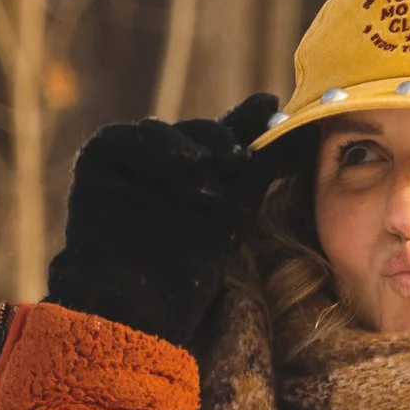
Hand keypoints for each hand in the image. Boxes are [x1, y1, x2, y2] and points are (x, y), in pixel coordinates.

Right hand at [44, 95, 279, 352]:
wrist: (139, 305)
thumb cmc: (191, 265)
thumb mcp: (239, 206)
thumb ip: (269, 164)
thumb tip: (311, 132)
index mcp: (195, 168)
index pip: (223, 135)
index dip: (247, 121)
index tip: (271, 105)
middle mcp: (162, 160)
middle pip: (193, 131)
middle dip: (219, 138)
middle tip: (239, 155)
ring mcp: (128, 158)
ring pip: (163, 133)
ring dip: (191, 146)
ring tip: (211, 170)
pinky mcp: (98, 158)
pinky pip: (122, 138)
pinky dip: (154, 146)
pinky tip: (184, 162)